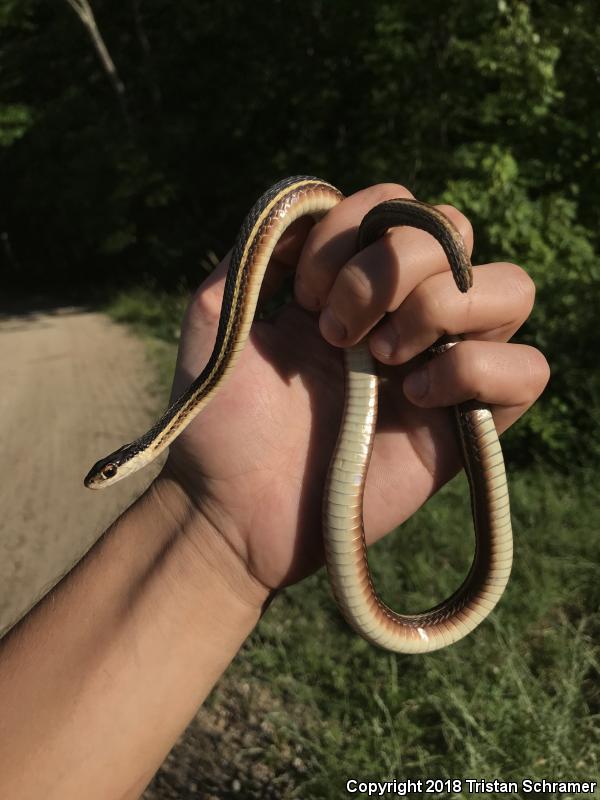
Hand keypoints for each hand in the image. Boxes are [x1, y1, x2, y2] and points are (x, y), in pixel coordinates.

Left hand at [160, 183, 548, 600]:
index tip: (305, 300)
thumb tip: (309, 209)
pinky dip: (478, 369)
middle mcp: (404, 314)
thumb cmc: (221, 426)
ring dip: (443, 307)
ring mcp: (442, 365)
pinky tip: (419, 398)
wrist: (235, 513)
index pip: (395, 205)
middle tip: (339, 334)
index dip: (352, 233)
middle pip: (456, 230)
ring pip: (511, 287)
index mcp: (353, 285)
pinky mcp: (468, 425)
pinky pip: (528, 370)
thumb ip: (255, 256)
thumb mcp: (215, 322)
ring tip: (386, 359)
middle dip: (390, 269)